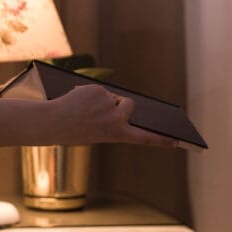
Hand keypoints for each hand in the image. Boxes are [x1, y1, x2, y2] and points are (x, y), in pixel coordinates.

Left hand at [50, 84, 177, 147]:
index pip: (144, 138)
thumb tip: (119, 103)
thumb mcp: (96, 131)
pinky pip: (100, 89)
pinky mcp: (100, 91)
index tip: (179, 142)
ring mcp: (109, 105)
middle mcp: (117, 120)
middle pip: (129, 105)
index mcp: (116, 135)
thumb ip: (111, 121)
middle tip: (98, 114)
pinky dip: (89, 94)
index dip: (162, 139)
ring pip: (112, 96)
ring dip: (102, 100)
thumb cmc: (72, 131)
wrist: (52, 123)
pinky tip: (77, 102)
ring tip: (83, 110)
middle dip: (119, 105)